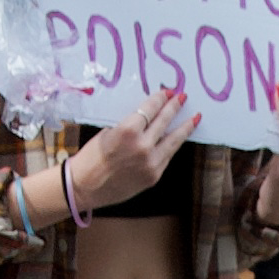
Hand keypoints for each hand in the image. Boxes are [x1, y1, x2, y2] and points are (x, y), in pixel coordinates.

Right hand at [57, 89, 195, 213]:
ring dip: (185, 128)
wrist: (84, 187)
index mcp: (128, 131)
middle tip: (183, 97)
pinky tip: (177, 138)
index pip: (150, 109)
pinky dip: (172, 146)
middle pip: (164, 121)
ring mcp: (151, 163)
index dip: (160, 99)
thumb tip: (148, 116)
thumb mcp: (108, 133)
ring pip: (173, 141)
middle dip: (174, 107)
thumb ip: (129, 125)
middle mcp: (142, 146)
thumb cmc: (91, 157)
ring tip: (194, 118)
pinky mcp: (154, 176)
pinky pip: (166, 156)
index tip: (167, 92)